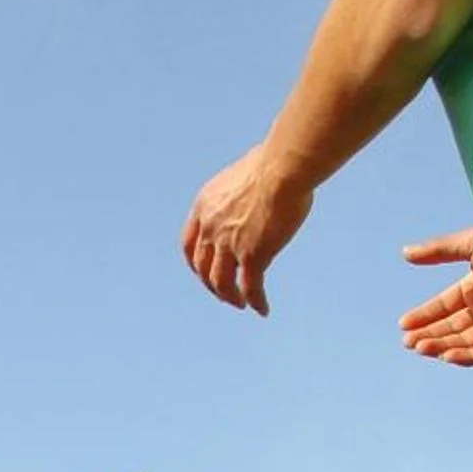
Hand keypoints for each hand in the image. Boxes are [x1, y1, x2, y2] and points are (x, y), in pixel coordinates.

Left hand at [181, 145, 316, 315]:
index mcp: (204, 206)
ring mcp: (229, 244)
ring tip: (241, 303)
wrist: (283, 167)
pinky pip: (251, 288)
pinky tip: (263, 310)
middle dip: (212, 285)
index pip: (189, 244)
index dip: (195, 264)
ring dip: (230, 297)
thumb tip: (257, 183)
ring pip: (222, 284)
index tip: (203, 273)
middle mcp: (211, 228)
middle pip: (203, 269)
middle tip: (226, 293)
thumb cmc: (273, 162)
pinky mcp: (253, 256)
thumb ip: (242, 189)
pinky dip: (256, 302)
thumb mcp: (243, 173)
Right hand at [398, 226, 472, 364]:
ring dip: (442, 346)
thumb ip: (439, 250)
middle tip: (408, 342)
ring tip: (420, 347)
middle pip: (453, 327)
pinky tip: (446, 355)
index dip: (425, 315)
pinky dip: (467, 356)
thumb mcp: (471, 243)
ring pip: (466, 341)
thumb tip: (405, 253)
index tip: (403, 324)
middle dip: (430, 334)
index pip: (446, 305)